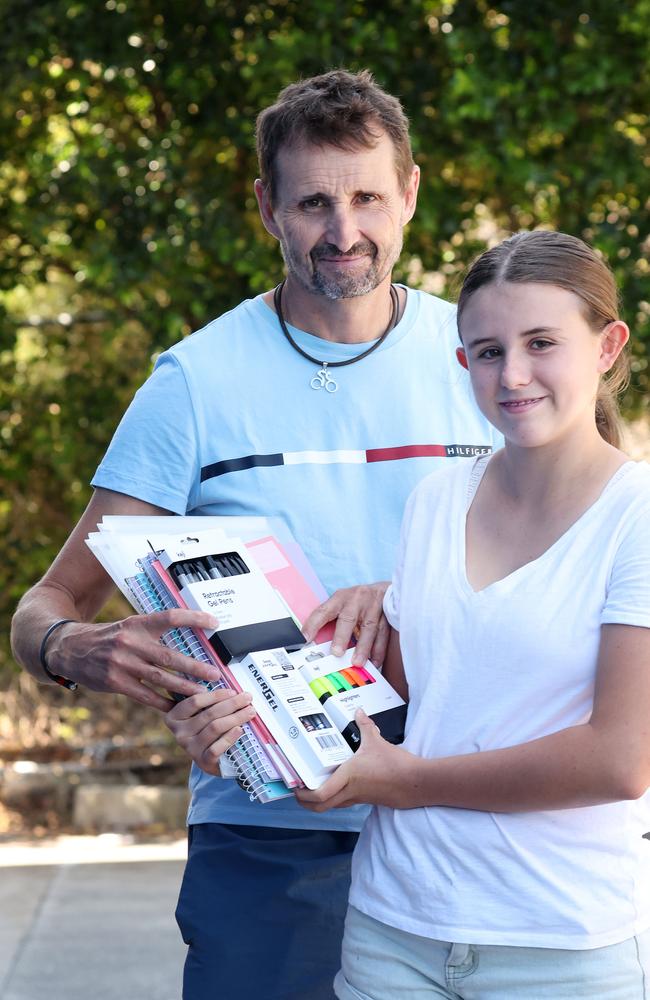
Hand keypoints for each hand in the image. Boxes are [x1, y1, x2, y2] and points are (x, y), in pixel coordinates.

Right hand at [47, 610, 223, 710]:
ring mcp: (122, 663)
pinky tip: (177, 706)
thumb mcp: (129, 626)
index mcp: (137, 623)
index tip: (214, 622)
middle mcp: (130, 642)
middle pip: (169, 655)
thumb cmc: (109, 638)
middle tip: (215, 673)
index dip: (194, 618)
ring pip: (160, 678)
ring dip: (184, 687)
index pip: (170, 617)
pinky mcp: (115, 682)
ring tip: (203, 693)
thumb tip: (188, 635)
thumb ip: (153, 632)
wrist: (70, 649)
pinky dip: (162, 702)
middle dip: (195, 666)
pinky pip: (145, 695)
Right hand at [164, 688, 256, 774]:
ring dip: (235, 717)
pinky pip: (216, 748)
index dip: (216, 695)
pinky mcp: (203, 762)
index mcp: (175, 717)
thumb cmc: (209, 729)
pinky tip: (240, 729)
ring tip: (250, 711)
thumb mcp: (202, 714)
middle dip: (231, 704)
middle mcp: (179, 733)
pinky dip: (229, 737)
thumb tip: (228, 686)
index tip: (233, 691)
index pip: (194, 701)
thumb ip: (208, 701)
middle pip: (208, 714)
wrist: (214, 760)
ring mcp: (190, 749)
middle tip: (247, 698)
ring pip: (215, 728)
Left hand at [295, 710, 417, 810]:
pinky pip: (344, 801)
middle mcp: (350, 791)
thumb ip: (365, 726)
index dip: (305, 795)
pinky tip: (337, 783)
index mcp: (348, 777)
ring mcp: (358, 797)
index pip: (320, 794)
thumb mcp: (377, 741)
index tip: (296, 787)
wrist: (415, 783)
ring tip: (314, 785)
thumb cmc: (395, 765)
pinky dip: (336, 796)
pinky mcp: (366, 799)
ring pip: (332, 805)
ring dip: (320, 800)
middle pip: (321, 807)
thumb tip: (359, 712)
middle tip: (299, 791)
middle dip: (306, 802)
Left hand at [302, 582, 389, 664]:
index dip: (313, 624)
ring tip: (357, 663)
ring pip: (369, 628)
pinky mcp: (388, 615)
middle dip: (342, 637)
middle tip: (337, 653)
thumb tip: (314, 641)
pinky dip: (379, 650)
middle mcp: (356, 600)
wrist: (386, 589)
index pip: (323, 611)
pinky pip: (384, 634)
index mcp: (340, 598)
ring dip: (363, 647)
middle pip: (348, 619)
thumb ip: (331, 620)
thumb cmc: (359, 600)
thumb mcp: (343, 603)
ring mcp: (373, 607)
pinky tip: (375, 661)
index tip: (304, 639)